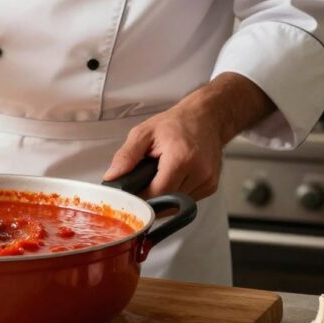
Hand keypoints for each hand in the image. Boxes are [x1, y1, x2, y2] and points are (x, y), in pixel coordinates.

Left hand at [104, 105, 224, 199]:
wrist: (207, 118)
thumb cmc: (176, 123)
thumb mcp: (144, 132)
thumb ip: (126, 155)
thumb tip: (112, 176)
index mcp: (181, 158)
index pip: (157, 193)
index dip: (140, 198)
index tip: (129, 196)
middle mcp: (198, 172)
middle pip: (167, 202)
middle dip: (150, 198)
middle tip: (140, 186)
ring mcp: (207, 181)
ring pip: (177, 205)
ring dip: (164, 197)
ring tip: (158, 178)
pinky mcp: (211, 186)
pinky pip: (187, 200)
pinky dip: (176, 195)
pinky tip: (172, 180)